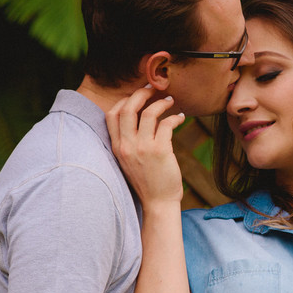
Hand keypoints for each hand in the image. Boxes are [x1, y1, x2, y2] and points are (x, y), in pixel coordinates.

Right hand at [106, 87, 186, 205]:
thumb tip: (139, 121)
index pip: (111, 115)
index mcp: (117, 147)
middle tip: (153, 89)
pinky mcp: (160, 151)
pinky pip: (167, 124)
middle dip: (140, 94)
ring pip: (148, 113)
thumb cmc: (147, 182)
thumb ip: (129, 143)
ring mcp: (142, 148)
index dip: (123, 101)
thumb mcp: (129, 161)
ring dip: (160, 103)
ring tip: (170, 101)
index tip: (136, 96)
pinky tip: (181, 118)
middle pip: (128, 108)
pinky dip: (175, 117)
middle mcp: (126, 145)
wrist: (157, 203)